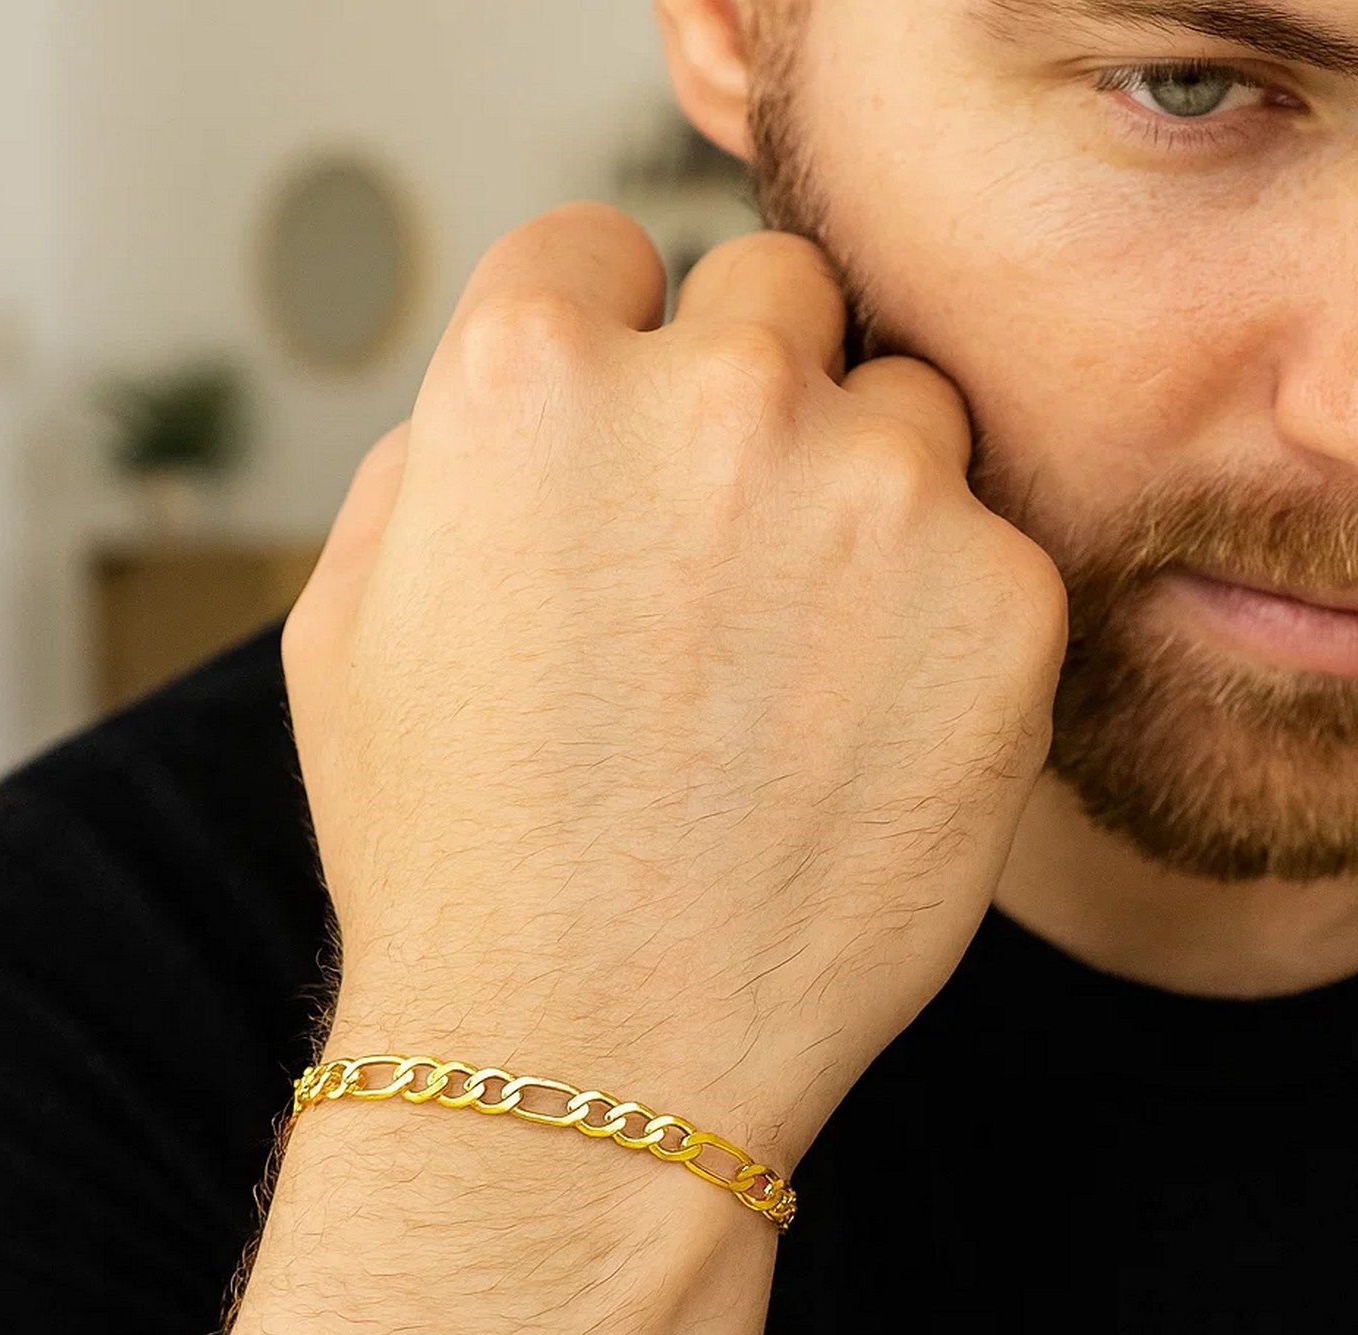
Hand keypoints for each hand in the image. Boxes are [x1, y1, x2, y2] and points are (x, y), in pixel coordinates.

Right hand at [282, 201, 1065, 1171]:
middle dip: (745, 392)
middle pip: (773, 295)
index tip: (619, 441)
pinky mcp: (1007, 604)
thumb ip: (436, 458)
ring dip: (859, 496)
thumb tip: (528, 392)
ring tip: (792, 664)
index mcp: (526, 378)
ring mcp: (876, 494)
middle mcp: (712, 397)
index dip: (603, 346)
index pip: (598, 249)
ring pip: (904, 410)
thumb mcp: (350, 627)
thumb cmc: (448, 854)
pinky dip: (944, 615)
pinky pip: (991, 546)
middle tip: (720, 551)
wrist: (581, 1061)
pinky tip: (863, 733)